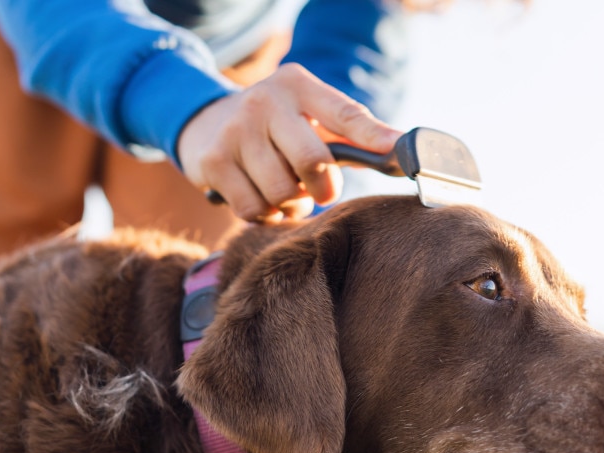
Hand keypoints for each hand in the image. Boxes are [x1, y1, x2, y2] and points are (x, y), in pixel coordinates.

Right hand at [177, 64, 402, 222]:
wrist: (205, 121)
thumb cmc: (275, 125)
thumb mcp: (309, 115)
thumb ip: (350, 133)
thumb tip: (398, 152)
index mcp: (297, 85)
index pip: (345, 113)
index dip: (373, 136)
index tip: (397, 152)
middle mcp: (264, 102)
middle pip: (312, 161)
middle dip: (324, 188)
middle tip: (322, 193)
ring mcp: (235, 131)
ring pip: (282, 193)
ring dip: (291, 205)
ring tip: (286, 193)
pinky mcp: (213, 161)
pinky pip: (253, 209)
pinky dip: (265, 215)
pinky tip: (262, 198)